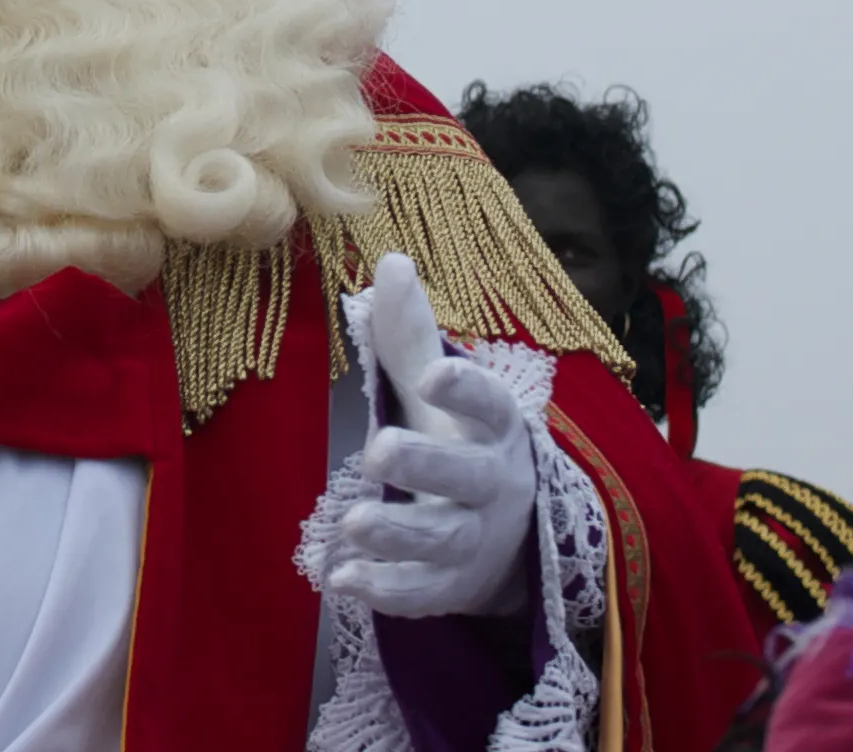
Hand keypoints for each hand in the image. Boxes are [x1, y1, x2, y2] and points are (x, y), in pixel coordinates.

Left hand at [322, 254, 536, 620]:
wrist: (509, 533)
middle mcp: (492, 485)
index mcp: (493, 428)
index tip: (435, 373)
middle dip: (425, 466)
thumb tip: (390, 259)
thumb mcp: (438, 389)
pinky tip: (343, 578)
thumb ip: (411, 334)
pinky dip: (385, 588)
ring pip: (442, 539)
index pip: (489, 404)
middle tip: (378, 451)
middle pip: (465, 477)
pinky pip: (421, 592)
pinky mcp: (450, 586)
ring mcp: (473, 540)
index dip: (466, 389)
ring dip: (398, 533)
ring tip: (353, 523)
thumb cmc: (461, 440)